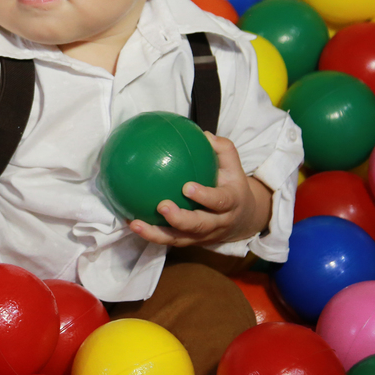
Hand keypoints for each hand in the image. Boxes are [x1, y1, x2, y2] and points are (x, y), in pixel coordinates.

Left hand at [128, 132, 271, 246]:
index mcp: (230, 203)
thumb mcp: (233, 166)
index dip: (205, 197)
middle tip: (162, 206)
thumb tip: (202, 133)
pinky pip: (168, 240)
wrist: (243, 218)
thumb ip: (221, 149)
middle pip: (199, 226)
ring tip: (135, 223)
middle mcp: (217, 223)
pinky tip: (131, 222)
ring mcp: (202, 236)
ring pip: (179, 239)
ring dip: (156, 234)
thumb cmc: (231, 184)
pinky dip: (150, 234)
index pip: (220, 201)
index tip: (187, 187)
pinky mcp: (190, 242)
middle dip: (180, 219)